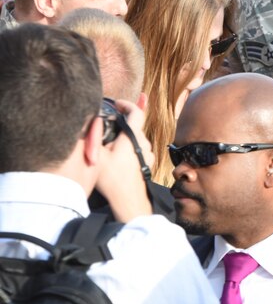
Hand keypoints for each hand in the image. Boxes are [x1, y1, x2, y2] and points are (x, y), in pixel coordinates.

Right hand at [94, 99, 153, 221]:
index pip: (136, 112)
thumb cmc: (112, 178)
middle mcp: (144, 142)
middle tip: (107, 125)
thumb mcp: (97, 155)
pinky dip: (129, 147)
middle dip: (121, 123)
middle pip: (134, 125)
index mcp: (133, 136)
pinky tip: (117, 156)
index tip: (117, 103)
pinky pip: (138, 149)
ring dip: (125, 136)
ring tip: (110, 144)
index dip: (127, 104)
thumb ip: (95, 137)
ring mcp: (148, 153)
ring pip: (136, 138)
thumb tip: (94, 123)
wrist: (128, 200)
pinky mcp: (147, 162)